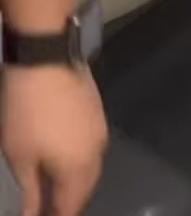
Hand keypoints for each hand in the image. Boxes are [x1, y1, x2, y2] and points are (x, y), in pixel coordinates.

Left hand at [1, 66, 107, 215]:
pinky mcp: (98, 112)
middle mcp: (96, 152)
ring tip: (53, 185)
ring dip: (75, 181)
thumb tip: (33, 215)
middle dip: (68, 201)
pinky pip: (92, 148)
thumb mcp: (20, 157)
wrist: (45, 60)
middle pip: (85, 189)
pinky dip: (79, 160)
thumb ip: (31, 191)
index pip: (71, 206)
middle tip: (47, 207)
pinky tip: (63, 157)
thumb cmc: (27, 113)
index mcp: (78, 169)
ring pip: (91, 168)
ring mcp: (100, 130)